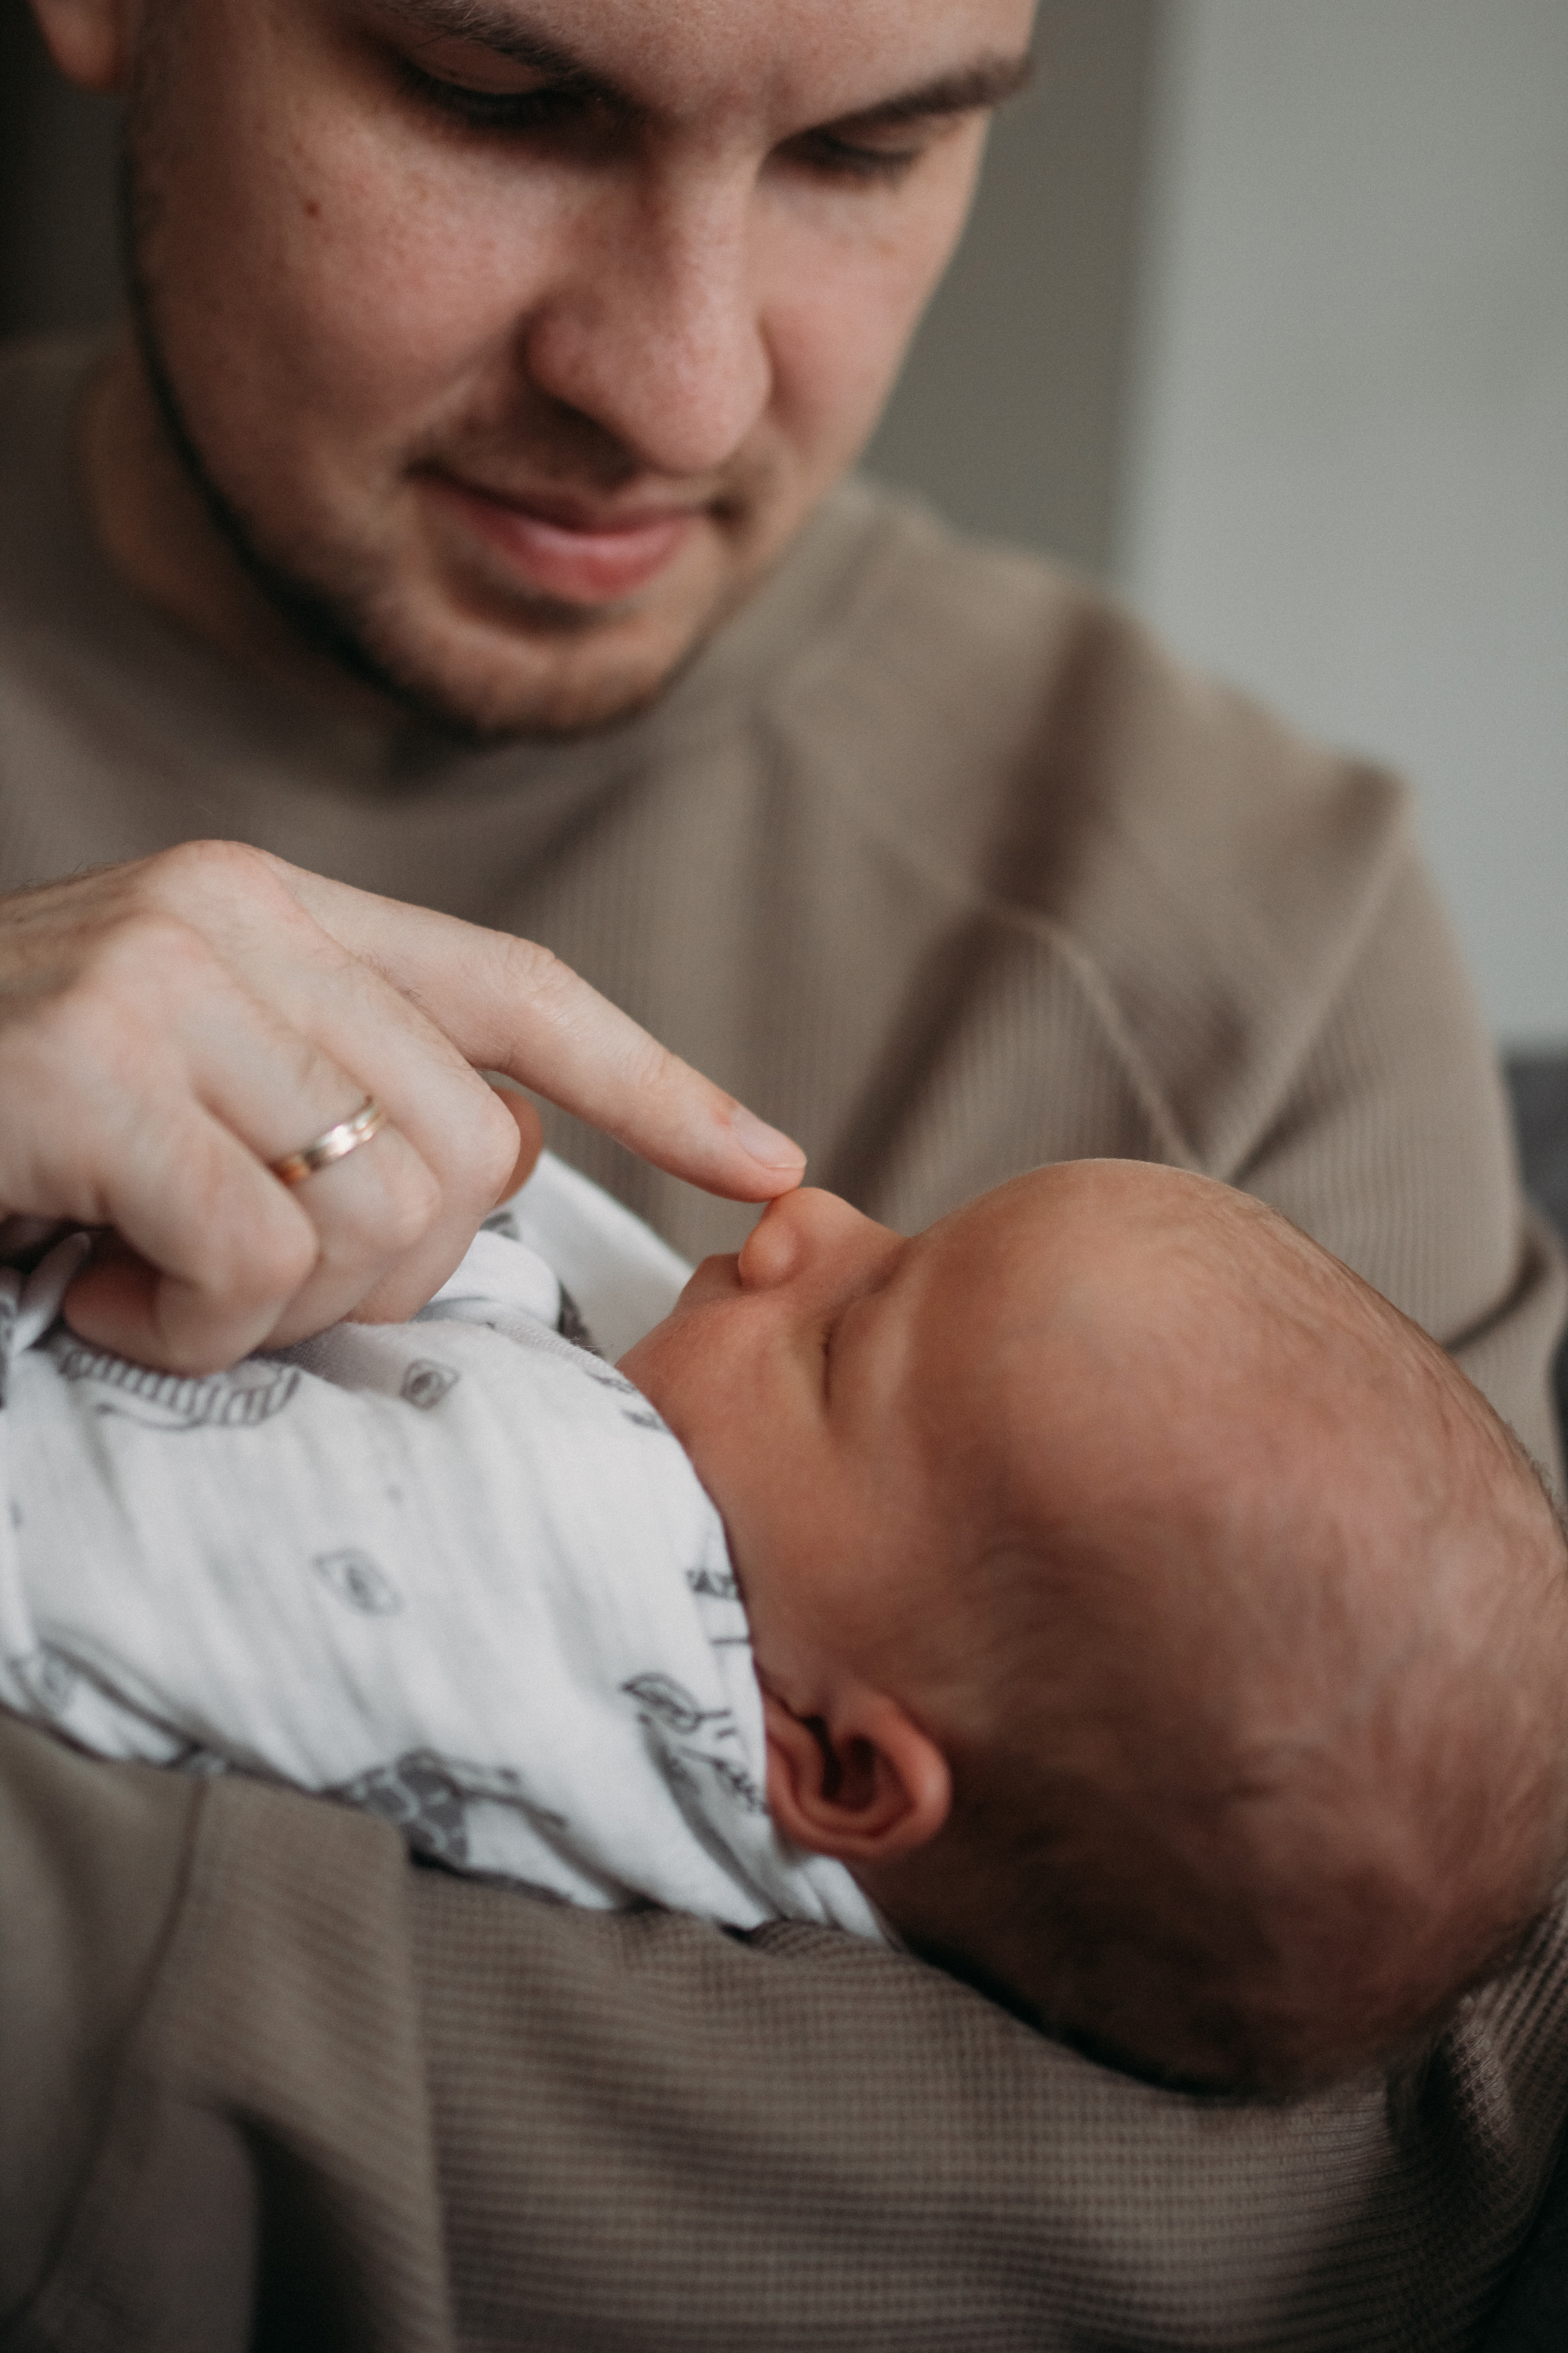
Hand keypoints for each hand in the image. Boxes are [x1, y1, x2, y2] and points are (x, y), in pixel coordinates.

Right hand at [0, 841, 804, 1369]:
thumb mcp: (177, 1085)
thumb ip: (322, 1096)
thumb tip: (482, 1183)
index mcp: (274, 912)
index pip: (518, 989)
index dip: (655, 1083)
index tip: (769, 1162)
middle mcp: (235, 916)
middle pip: (470, 1151)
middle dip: (380, 1268)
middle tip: (235, 1278)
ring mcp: (161, 978)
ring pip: (383, 1211)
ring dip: (274, 1303)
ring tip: (148, 1272)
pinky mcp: (89, 1068)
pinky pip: (256, 1264)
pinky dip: (189, 1328)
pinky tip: (100, 1289)